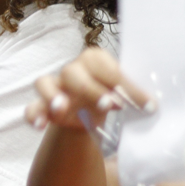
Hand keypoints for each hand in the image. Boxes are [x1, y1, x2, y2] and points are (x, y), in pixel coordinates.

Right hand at [26, 47, 151, 130]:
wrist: (91, 114)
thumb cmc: (111, 97)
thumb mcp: (125, 94)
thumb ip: (133, 95)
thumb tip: (153, 105)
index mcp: (95, 60)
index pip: (107, 68)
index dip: (123, 84)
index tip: (144, 104)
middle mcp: (72, 70)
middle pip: (73, 72)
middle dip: (90, 89)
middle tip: (109, 106)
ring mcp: (55, 87)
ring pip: (45, 83)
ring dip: (53, 95)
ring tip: (62, 108)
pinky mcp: (43, 106)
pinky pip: (31, 107)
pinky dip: (34, 114)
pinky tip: (40, 125)